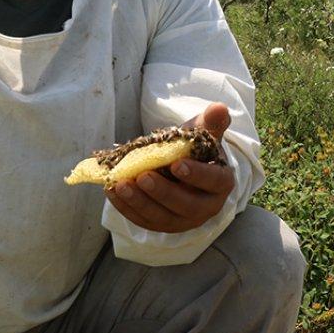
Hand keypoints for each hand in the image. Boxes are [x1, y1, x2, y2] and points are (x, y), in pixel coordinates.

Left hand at [105, 102, 235, 232]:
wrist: (179, 166)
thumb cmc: (193, 150)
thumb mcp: (202, 133)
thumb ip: (211, 122)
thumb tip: (219, 108)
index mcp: (221, 183)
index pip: (214, 181)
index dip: (197, 175)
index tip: (177, 165)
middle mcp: (206, 207)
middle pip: (187, 206)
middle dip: (163, 193)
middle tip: (143, 176)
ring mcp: (183, 220)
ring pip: (162, 217)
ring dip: (140, 202)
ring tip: (122, 184)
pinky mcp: (161, 224)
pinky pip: (143, 220)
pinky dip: (126, 207)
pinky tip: (112, 191)